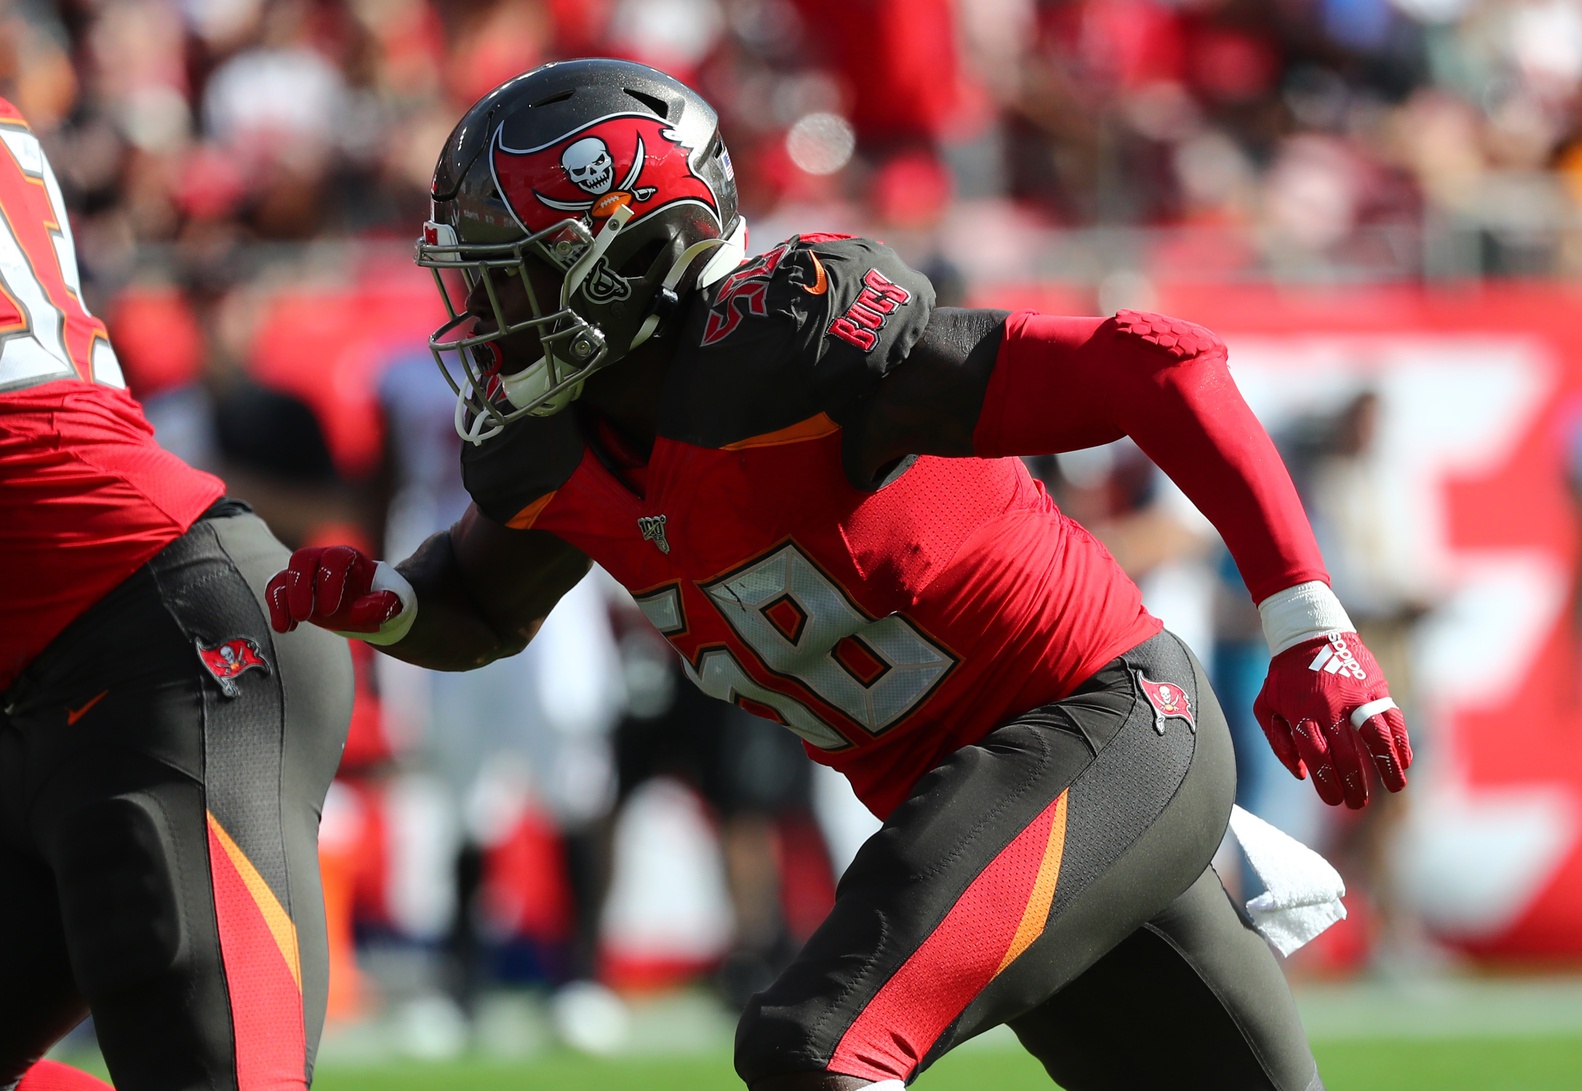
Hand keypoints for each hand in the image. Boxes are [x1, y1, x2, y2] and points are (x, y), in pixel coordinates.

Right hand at [266, 545, 405, 636]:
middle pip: (302, 558)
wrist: (365, 605)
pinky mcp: (292, 586)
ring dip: (282, 600)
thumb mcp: (390, 604)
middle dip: (300, 588)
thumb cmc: (377, 600)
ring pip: (284, 574)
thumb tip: (355, 611)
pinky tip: (285, 627)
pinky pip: (275, 589)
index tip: (330, 610)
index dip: (330, 582)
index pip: (335, 558)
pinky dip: (275, 607)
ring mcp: (306, 572)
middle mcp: (323, 558)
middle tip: (304, 616)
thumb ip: (381, 605)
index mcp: (349, 557)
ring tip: (288, 626)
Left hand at [1253, 630, 1411, 808]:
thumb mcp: (1266, 705)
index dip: (1327, 782)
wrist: (1310, 634)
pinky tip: (1404, 760)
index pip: (1317, 755)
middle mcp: (1330, 705)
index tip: (1334, 800)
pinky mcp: (1376, 687)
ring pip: (1377, 736)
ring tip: (1396, 787)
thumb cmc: (1285, 677)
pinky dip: (1401, 740)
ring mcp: (1356, 695)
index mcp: (1301, 711)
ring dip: (1388, 765)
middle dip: (1354, 783)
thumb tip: (1301, 774)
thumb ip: (1279, 742)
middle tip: (1357, 803)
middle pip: (1346, 752)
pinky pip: (1392, 717)